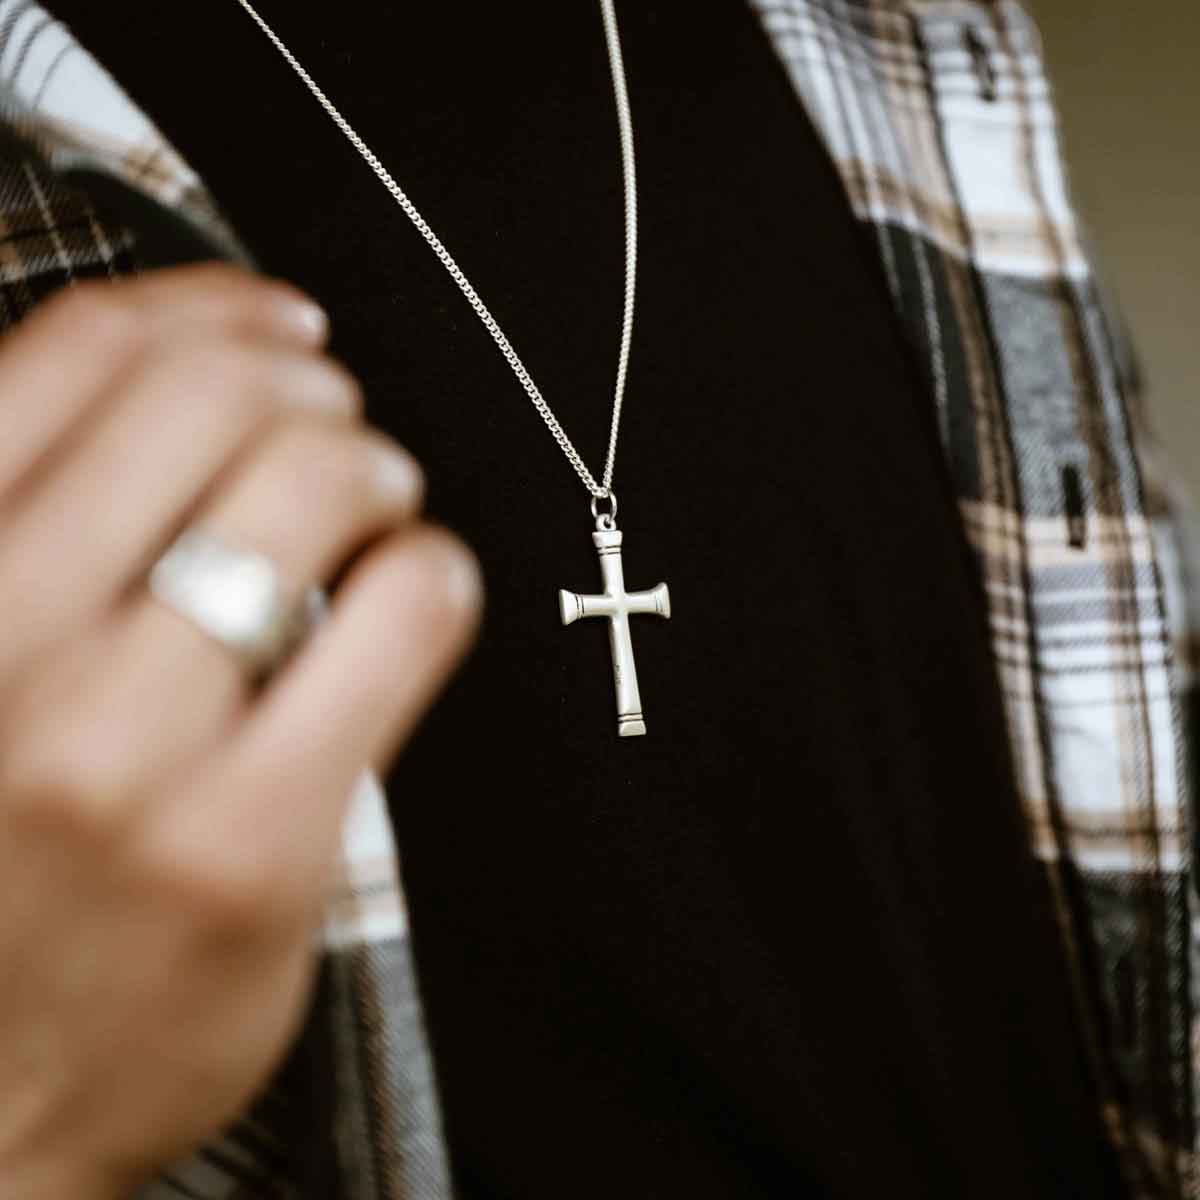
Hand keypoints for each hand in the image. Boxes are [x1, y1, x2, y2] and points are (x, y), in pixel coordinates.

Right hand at [0, 266, 481, 1196]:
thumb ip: (39, 539)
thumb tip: (184, 381)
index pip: (83, 353)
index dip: (208, 306)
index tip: (276, 321)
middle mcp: (6, 647)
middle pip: (220, 396)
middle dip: (312, 388)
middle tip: (339, 432)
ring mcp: (126, 749)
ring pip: (317, 477)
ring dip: (378, 464)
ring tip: (379, 506)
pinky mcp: (250, 840)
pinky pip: (400, 612)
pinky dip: (432, 569)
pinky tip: (416, 588)